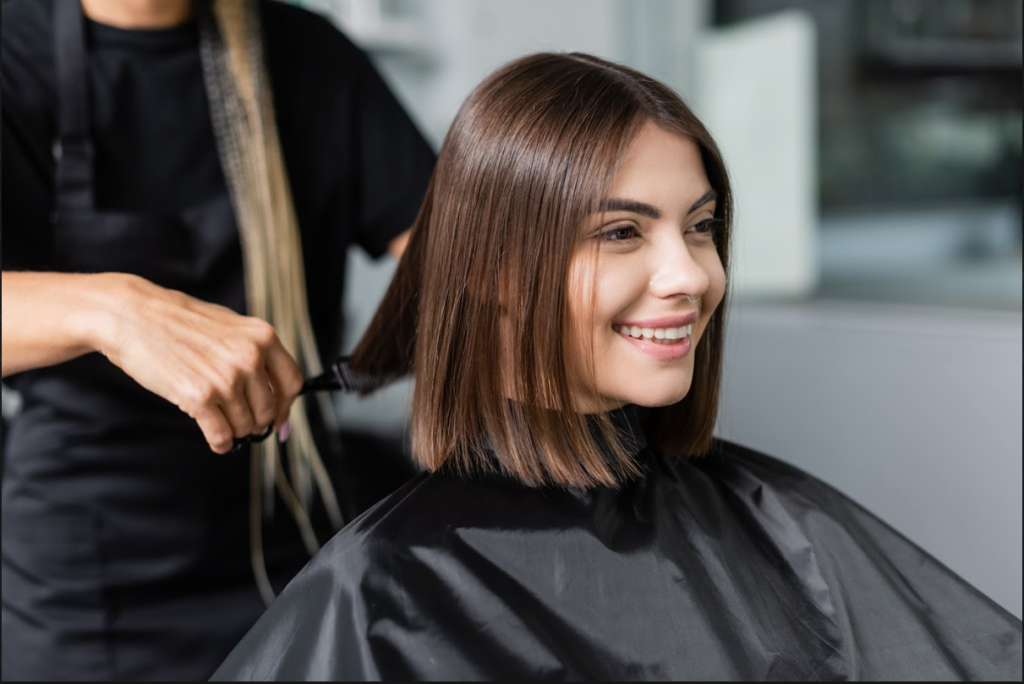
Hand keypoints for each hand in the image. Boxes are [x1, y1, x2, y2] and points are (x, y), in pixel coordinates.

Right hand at [99, 275, 303, 453]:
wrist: (132, 316)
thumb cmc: (178, 322)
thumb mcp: (230, 327)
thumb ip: (256, 354)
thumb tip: (278, 394)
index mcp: (262, 337)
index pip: (292, 384)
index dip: (285, 407)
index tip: (278, 420)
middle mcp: (249, 357)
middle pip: (267, 411)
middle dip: (253, 421)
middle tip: (237, 419)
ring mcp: (226, 378)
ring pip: (244, 426)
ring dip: (233, 430)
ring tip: (217, 418)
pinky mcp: (199, 397)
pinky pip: (221, 436)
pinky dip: (220, 443)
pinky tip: (215, 440)